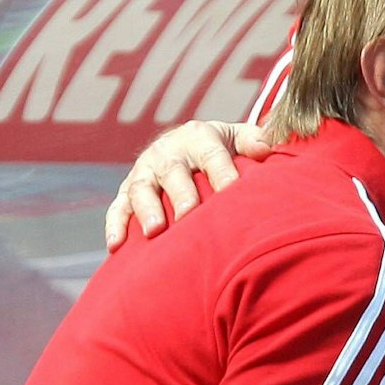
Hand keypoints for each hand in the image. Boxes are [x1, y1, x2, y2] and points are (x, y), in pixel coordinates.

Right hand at [104, 119, 271, 249]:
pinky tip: (116, 247)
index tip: (232, 191)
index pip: (213, 155)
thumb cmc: (221, 148)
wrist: (186, 144)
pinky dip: (115, 226)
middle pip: (173, 172)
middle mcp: (168, 152)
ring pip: (141, 189)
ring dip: (146, 209)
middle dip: (181, 194)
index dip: (222, 172)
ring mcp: (145, 172)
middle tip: (189, 215)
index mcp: (199, 137)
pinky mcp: (126, 191)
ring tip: (155, 231)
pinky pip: (118, 208)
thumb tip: (269, 148)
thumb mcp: (238, 137)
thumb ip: (255, 141)